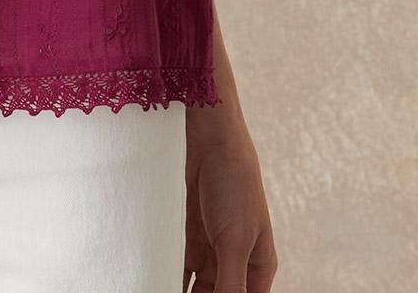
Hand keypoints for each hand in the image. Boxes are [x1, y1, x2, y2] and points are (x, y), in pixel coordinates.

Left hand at [182, 108, 276, 291]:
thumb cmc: (235, 186)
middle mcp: (237, 261)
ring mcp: (214, 248)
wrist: (211, 139)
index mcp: (259, 267)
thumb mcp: (236, 241)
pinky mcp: (192, 236)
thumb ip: (231, 283)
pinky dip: (172, 278)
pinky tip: (158, 282)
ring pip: (199, 287)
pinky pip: (181, 268)